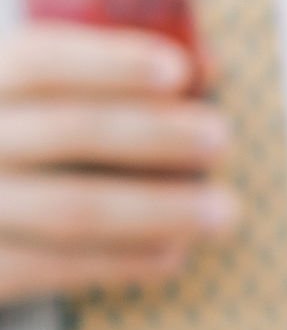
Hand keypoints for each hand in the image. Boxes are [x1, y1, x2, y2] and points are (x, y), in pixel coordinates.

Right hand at [0, 26, 234, 305]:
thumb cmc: (23, 149)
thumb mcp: (38, 105)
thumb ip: (109, 81)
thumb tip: (206, 67)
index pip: (39, 62)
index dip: (111, 63)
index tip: (181, 72)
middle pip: (67, 132)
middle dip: (154, 135)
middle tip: (220, 141)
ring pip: (71, 209)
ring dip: (157, 209)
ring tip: (220, 212)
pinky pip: (56, 267)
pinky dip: (122, 261)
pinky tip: (173, 254)